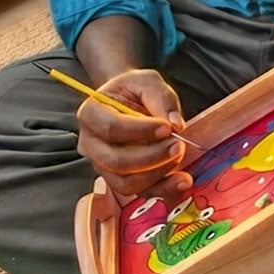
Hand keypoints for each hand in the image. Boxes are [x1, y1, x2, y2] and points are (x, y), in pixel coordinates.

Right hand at [75, 68, 191, 202]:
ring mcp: (103, 166)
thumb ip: (161, 98)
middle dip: (151, 157)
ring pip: (126, 183)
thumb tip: (176, 125)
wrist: (129, 101)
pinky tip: (182, 181)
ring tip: (179, 157)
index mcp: (91, 114)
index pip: (111, 128)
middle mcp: (91, 144)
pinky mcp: (119, 180)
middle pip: (117, 161)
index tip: (167, 127)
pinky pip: (139, 192)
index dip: (140, 130)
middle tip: (178, 145)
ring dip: (157, 175)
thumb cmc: (134, 90)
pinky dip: (163, 189)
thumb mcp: (148, 81)